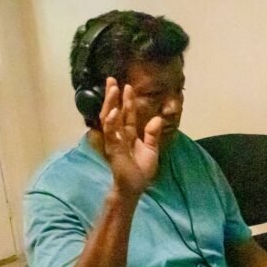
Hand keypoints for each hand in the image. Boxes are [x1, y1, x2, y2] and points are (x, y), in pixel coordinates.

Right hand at [100, 77, 162, 196]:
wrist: (135, 187)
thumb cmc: (141, 170)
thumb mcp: (151, 149)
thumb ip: (152, 134)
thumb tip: (157, 118)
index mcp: (128, 134)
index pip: (127, 113)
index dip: (127, 100)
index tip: (128, 86)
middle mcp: (119, 134)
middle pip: (114, 111)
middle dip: (113, 96)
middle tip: (112, 79)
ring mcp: (114, 140)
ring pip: (109, 118)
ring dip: (110, 103)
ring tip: (113, 89)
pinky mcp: (112, 148)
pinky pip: (110, 133)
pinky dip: (111, 121)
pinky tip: (113, 110)